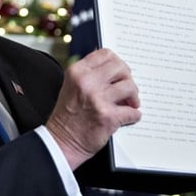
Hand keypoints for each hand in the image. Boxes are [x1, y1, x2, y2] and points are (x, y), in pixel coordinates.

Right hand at [46, 48, 140, 169]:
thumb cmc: (67, 116)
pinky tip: (130, 116)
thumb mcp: (71, 85)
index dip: (117, 62)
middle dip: (127, 78)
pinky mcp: (107, 116)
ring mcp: (97, 99)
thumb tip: (114, 67)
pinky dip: (134, 115)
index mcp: (77, 72)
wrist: (60, 142)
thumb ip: (89, 74)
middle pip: (120, 67)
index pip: (106, 54)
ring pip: (129, 87)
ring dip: (133, 96)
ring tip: (130, 103)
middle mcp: (86, 82)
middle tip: (127, 88)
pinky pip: (132, 111)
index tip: (120, 72)